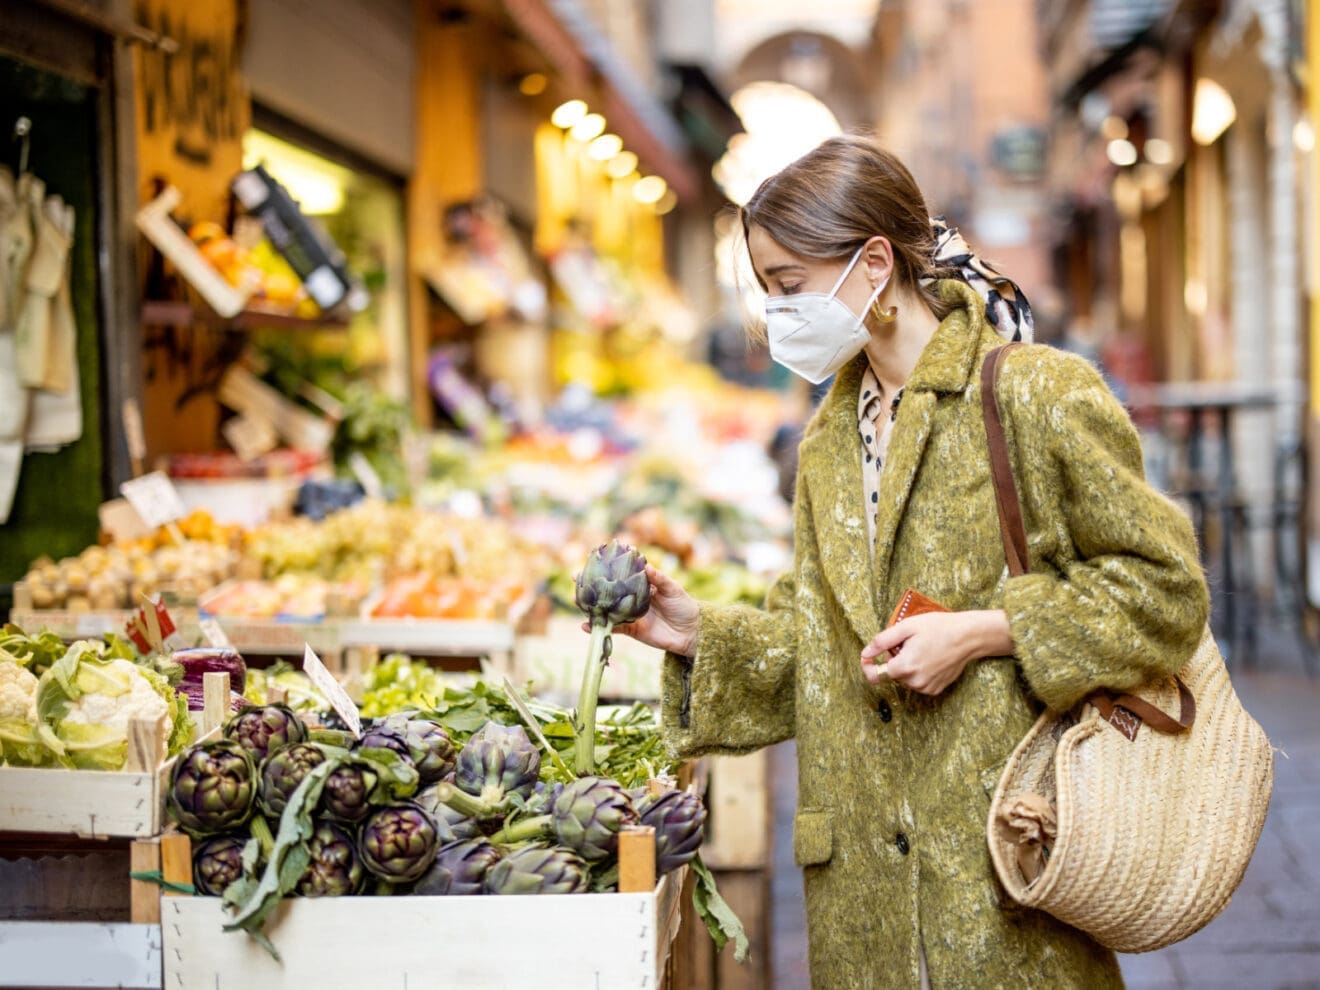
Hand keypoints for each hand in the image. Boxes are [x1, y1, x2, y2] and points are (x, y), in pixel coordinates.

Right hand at [582, 564, 699, 656]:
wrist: (691, 632)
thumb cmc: (684, 605)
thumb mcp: (673, 589)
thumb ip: (658, 578)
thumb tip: (645, 565)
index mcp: (640, 585)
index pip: (619, 574)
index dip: (605, 568)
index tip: (590, 559)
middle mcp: (631, 598)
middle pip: (607, 591)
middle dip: (590, 585)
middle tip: (575, 578)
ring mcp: (629, 615)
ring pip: (606, 609)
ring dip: (590, 605)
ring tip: (576, 600)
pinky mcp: (630, 630)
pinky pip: (611, 629)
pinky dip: (599, 627)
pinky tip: (586, 625)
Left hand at [859, 609, 1012, 694]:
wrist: (968, 636)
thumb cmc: (938, 627)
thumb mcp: (906, 627)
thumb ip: (882, 641)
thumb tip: (866, 653)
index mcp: (904, 667)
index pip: (875, 676)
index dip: (868, 665)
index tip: (868, 656)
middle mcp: (914, 682)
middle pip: (891, 674)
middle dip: (893, 660)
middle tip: (907, 643)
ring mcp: (926, 688)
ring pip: (904, 678)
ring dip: (905, 665)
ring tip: (921, 649)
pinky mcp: (935, 689)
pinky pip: (917, 682)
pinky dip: (917, 672)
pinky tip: (929, 658)